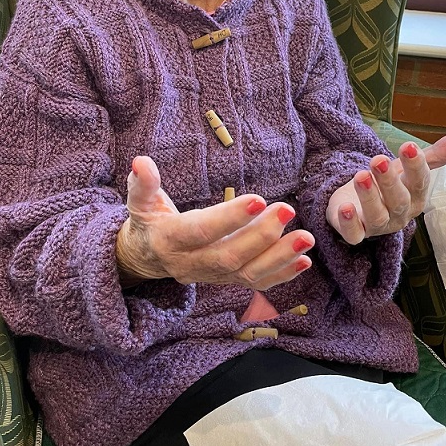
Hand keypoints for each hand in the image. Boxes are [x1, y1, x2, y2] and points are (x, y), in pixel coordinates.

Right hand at [115, 156, 314, 288]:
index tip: (257, 199)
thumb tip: (141, 161)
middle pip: (229, 256)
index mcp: (169, 241)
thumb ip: (142, 184)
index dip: (228, 218)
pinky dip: (282, 274)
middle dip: (261, 236)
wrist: (147, 259)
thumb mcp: (139, 203)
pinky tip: (304, 260)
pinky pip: (256, 284)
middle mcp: (191, 264)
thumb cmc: (148, 223)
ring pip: (247, 274)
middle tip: (287, 210)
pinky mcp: (227, 281)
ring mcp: (211, 276)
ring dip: (279, 258)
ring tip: (306, 238)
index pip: (200, 231)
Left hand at [326, 134, 445, 244]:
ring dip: (369, 196)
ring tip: (360, 175)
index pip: (419, 181)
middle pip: (398, 200)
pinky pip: (353, 233)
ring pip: (376, 215)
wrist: (359, 202)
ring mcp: (377, 225)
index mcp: (415, 197)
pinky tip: (344, 207)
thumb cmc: (388, 184)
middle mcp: (399, 214)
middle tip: (378, 160)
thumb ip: (434, 156)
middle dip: (388, 181)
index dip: (415, 165)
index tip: (408, 146)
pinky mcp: (355, 232)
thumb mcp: (408, 168)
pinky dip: (349, 222)